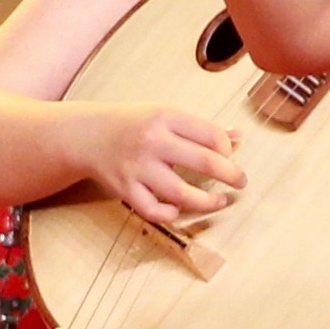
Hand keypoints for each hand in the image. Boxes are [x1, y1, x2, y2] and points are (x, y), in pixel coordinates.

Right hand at [90, 103, 241, 233]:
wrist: (88, 135)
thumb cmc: (133, 124)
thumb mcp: (166, 114)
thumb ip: (201, 127)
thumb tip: (238, 136)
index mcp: (165, 117)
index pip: (211, 135)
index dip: (228, 148)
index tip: (230, 155)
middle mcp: (152, 141)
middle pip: (204, 162)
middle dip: (230, 174)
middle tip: (241, 181)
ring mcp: (138, 168)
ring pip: (181, 192)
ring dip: (208, 201)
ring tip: (221, 200)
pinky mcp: (125, 189)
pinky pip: (152, 210)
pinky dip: (169, 214)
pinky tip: (179, 210)